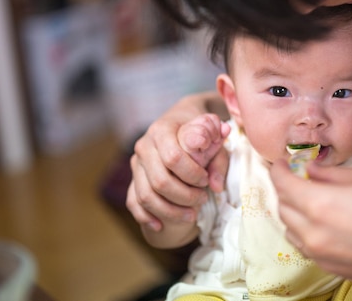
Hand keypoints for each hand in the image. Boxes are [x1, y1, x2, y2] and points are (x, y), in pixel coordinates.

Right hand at [126, 93, 229, 232]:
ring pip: (146, 196)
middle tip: (203, 199)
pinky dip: (146, 217)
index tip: (205, 180)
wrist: (179, 124)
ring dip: (169, 211)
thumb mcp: (214, 136)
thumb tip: (215, 185)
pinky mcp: (133, 179)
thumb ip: (218, 157)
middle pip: (159, 181)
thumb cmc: (199, 131)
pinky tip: (160, 226)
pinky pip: (133, 202)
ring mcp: (136, 164)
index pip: (173, 157)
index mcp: (162, 130)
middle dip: (184, 196)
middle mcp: (144, 146)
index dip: (191, 174)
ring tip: (191, 215)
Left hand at [269, 147, 351, 294]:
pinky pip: (307, 248)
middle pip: (283, 207)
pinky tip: (322, 222)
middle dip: (286, 188)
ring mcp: (324, 256)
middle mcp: (315, 234)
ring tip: (308, 197)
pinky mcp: (336, 270)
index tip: (284, 161)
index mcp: (320, 204)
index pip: (283, 183)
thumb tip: (316, 170)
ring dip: (293, 211)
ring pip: (292, 230)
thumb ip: (336, 174)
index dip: (280, 169)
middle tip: (297, 176)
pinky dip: (305, 231)